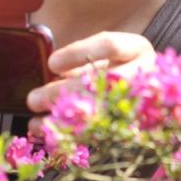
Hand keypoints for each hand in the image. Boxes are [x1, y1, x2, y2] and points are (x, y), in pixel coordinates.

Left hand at [25, 31, 156, 135]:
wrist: (142, 95)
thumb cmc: (111, 67)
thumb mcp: (100, 56)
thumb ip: (79, 60)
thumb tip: (46, 71)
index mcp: (137, 48)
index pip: (109, 46)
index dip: (78, 54)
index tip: (51, 63)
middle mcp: (146, 74)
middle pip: (104, 83)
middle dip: (65, 92)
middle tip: (34, 99)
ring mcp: (144, 103)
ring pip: (104, 112)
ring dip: (66, 118)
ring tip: (35, 122)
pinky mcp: (135, 127)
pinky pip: (101, 132)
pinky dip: (70, 134)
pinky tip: (48, 134)